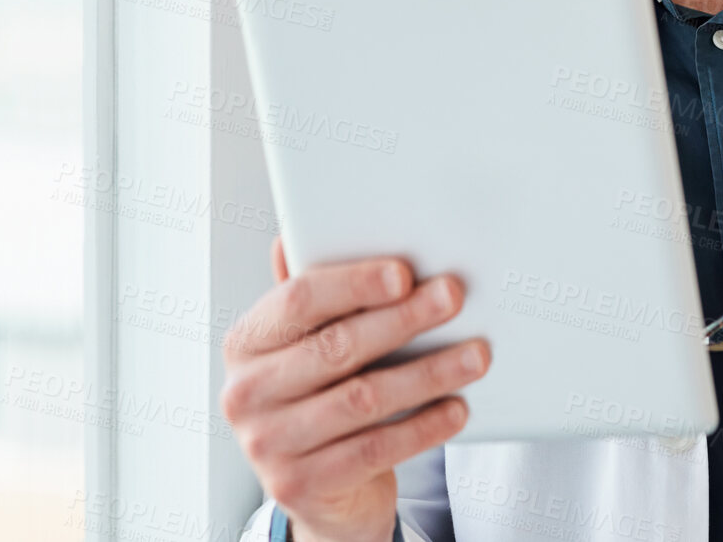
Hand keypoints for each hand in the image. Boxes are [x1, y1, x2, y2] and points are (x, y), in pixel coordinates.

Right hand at [220, 237, 488, 541]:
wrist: (317, 486)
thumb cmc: (319, 393)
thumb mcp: (305, 344)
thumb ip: (310, 296)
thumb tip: (295, 235)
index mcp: (247, 342)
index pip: (298, 300)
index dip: (354, 284)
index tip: (404, 272)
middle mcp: (246, 394)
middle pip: (336, 347)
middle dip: (403, 319)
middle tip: (453, 297)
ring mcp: (269, 445)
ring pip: (364, 399)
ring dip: (429, 373)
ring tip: (476, 355)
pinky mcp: (301, 485)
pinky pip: (375, 449)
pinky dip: (423, 427)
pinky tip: (457, 408)